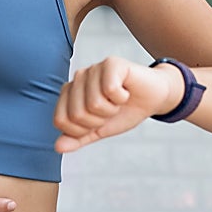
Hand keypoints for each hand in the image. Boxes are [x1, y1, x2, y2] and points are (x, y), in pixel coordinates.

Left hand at [53, 56, 179, 152]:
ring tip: (118, 100)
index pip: (60, 121)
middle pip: (76, 114)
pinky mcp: (111, 63)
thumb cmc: (125, 111)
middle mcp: (78, 78)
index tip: (98, 122)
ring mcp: (93, 69)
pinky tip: (126, 91)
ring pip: (94, 104)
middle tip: (111, 110)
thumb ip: (78, 138)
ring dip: (112, 109)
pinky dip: (122, 98)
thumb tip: (57, 147)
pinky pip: (110, 90)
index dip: (82, 130)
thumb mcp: (99, 130)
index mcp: (69, 93)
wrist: (153, 98)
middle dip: (99, 121)